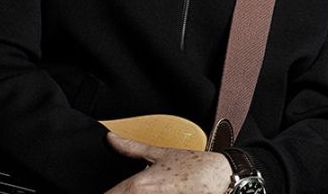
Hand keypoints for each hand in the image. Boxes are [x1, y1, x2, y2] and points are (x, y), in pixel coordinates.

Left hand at [104, 132, 230, 193]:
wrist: (222, 178)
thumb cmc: (195, 167)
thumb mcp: (161, 153)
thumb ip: (131, 147)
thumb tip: (111, 138)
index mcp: (138, 186)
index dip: (106, 193)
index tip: (109, 190)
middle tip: (125, 189)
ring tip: (152, 188)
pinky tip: (158, 193)